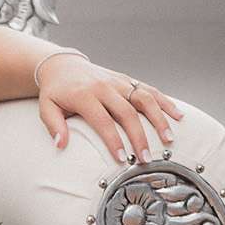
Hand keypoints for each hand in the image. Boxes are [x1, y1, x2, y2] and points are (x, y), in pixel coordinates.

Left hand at [37, 52, 183, 162]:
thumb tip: (60, 145)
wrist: (63, 65)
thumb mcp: (46, 107)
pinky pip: (149, 90)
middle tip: (147, 158)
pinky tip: (178, 115)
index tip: (122, 159)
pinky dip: (165, 102)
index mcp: (85, 95)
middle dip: (139, 137)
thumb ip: (54, 126)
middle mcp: (105, 87)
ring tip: (169, 139)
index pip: (103, 121)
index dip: (114, 141)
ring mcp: (119, 82)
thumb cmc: (56, 91)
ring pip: (144, 99)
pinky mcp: (128, 80)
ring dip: (159, 119)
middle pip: (128, 113)